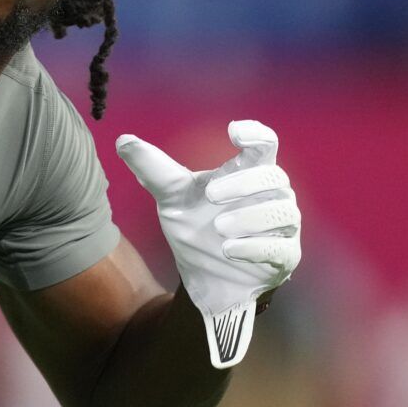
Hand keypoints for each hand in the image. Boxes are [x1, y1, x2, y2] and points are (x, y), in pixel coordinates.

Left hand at [116, 119, 300, 368]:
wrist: (202, 276)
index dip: (256, 134)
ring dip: (251, 217)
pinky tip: (229, 249)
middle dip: (244, 183)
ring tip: (219, 227)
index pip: (264, 145)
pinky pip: (281, 248)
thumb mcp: (171, 198)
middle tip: (210, 194)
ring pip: (282, 211)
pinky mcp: (284, 256)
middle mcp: (272, 196)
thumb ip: (152, 169)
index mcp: (248, 174)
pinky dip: (255, 247)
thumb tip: (123, 140)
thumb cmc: (196, 227)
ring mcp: (282, 227)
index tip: (233, 130)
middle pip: (273, 177)